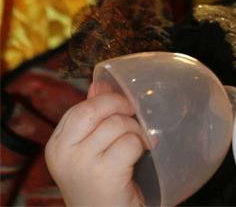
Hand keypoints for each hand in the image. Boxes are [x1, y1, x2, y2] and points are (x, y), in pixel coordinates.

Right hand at [45, 88, 145, 206]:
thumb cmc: (101, 188)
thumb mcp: (90, 151)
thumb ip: (93, 118)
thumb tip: (99, 83)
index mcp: (57, 145)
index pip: (80, 108)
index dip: (105, 102)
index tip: (121, 107)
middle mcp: (63, 153)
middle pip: (95, 109)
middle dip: (121, 106)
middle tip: (135, 114)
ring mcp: (82, 164)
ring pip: (117, 124)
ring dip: (136, 131)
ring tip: (140, 143)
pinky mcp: (104, 174)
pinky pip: (130, 142)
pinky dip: (141, 146)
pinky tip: (141, 156)